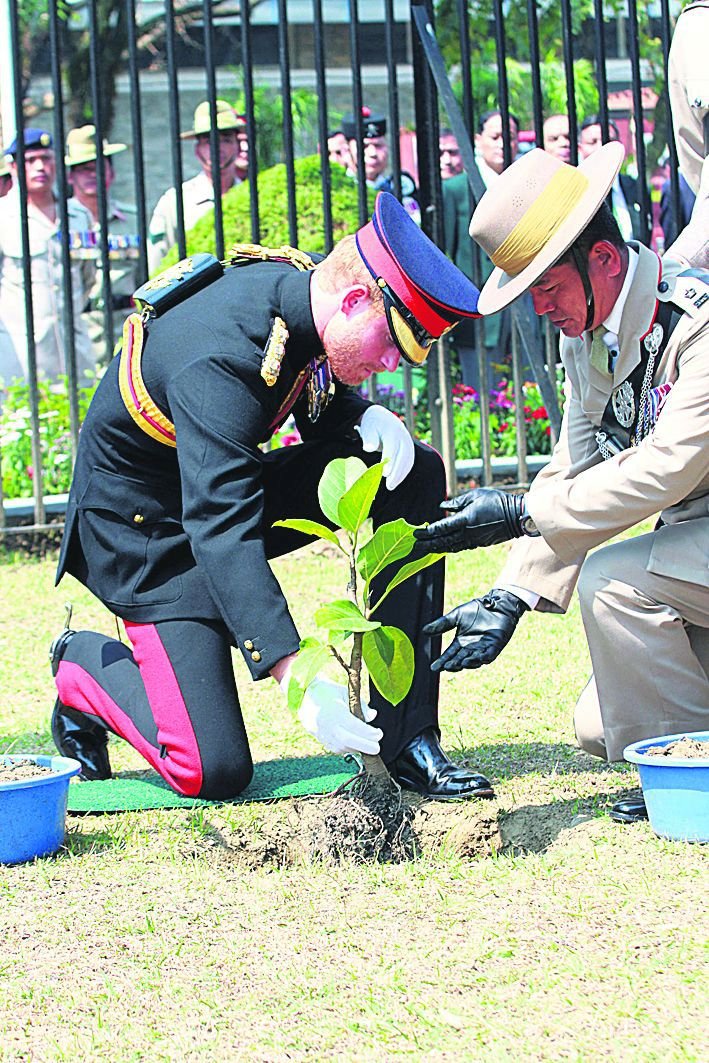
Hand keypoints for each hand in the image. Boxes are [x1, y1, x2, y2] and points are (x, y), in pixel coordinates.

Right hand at [295, 675, 382, 755]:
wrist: (305, 697)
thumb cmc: (328, 692)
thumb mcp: (345, 693)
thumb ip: (361, 705)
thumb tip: (372, 716)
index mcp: (333, 710)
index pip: (353, 725)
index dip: (368, 733)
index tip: (379, 734)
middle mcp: (326, 724)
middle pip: (347, 740)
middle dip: (365, 746)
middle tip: (377, 747)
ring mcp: (322, 733)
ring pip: (342, 747)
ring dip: (357, 748)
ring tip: (368, 745)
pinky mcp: (321, 740)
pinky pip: (336, 749)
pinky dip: (348, 749)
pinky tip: (356, 745)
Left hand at [355, 404, 414, 490]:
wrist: (384, 418)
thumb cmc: (373, 426)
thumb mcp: (368, 429)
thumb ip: (369, 438)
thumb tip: (368, 448)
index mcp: (392, 431)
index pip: (392, 447)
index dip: (389, 461)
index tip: (384, 473)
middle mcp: (403, 437)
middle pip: (403, 456)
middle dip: (396, 472)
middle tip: (389, 486)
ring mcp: (408, 443)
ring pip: (408, 460)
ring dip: (400, 474)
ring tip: (390, 486)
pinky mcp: (409, 449)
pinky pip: (408, 462)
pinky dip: (403, 472)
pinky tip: (395, 481)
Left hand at [414, 487, 528, 551]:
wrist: (516, 516)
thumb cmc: (496, 501)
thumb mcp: (475, 496)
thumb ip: (457, 502)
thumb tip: (442, 505)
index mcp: (465, 519)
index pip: (441, 527)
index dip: (427, 531)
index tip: (417, 532)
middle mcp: (467, 533)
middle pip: (442, 541)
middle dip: (427, 544)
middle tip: (414, 546)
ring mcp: (473, 540)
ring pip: (450, 547)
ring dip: (436, 548)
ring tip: (425, 549)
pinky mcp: (479, 544)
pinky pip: (460, 547)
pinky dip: (449, 548)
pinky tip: (442, 548)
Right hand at [422, 588, 528, 671]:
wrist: (495, 604)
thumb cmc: (476, 610)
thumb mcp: (456, 616)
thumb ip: (442, 624)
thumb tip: (423, 631)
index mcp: (461, 643)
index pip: (449, 655)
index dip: (442, 662)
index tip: (434, 667)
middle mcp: (471, 649)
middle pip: (460, 660)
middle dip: (453, 664)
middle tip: (446, 666)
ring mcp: (483, 649)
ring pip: (474, 661)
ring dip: (468, 663)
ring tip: (460, 664)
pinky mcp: (495, 646)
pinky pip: (489, 655)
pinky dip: (483, 658)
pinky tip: (477, 658)